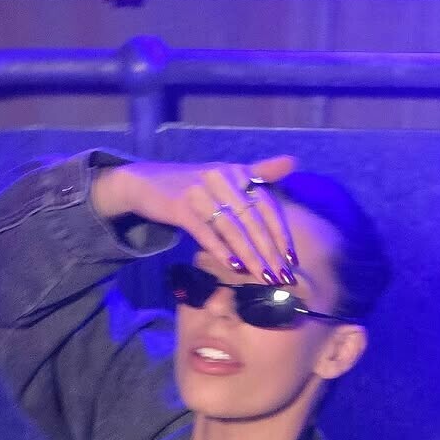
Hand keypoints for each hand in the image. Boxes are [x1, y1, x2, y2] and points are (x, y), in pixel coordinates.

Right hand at [90, 154, 298, 284]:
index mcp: (237, 171)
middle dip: (269, 251)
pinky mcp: (180, 206)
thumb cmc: (194, 185)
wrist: (146, 183)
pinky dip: (220, 248)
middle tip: (282, 277)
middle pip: (252, 219)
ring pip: (231, 227)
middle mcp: (222, 177)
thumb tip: (293, 162)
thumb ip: (260, 173)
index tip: (292, 260)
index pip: (266, 205)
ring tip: (262, 277)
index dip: (280, 233)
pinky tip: (233, 266)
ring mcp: (200, 191)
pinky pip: (204, 231)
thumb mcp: (227, 176)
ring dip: (249, 255)